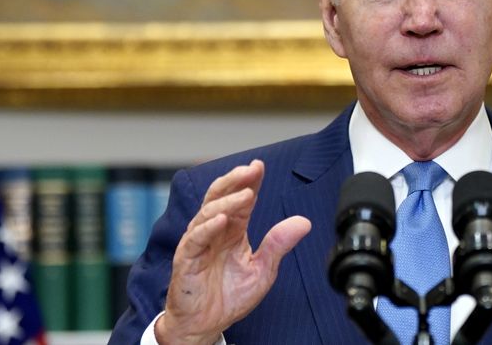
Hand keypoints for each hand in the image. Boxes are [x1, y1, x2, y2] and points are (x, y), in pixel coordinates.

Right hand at [155, 159, 311, 344]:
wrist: (205, 326)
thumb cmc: (228, 297)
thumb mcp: (262, 270)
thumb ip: (278, 244)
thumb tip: (304, 222)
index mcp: (232, 232)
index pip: (241, 200)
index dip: (250, 182)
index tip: (260, 166)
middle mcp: (214, 232)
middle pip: (220, 197)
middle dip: (235, 180)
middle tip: (251, 170)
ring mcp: (198, 243)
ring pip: (208, 212)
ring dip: (227, 201)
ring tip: (245, 194)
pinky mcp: (186, 259)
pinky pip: (196, 238)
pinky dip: (208, 227)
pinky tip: (222, 219)